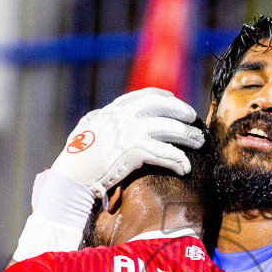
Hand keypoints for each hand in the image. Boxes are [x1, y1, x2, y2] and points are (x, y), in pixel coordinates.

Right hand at [50, 88, 203, 196]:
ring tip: (199, 143)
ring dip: (188, 136)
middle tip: (195, 122)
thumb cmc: (75, 159)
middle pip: (164, 107)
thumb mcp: (84, 130)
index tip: (176, 101)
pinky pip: (166, 153)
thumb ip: (96, 119)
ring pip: (170, 129)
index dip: (165, 97)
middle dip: (183, 113)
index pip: (145, 95)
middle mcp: (124, 116)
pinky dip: (178, 160)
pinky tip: (185, 167)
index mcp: (114, 110)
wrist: (71, 176)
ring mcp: (130, 131)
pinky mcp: (135, 150)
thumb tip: (99, 115)